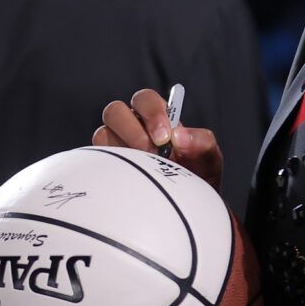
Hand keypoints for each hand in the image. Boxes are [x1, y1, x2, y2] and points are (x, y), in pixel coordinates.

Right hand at [95, 88, 223, 193]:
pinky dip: (112, 166)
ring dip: (123, 150)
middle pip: (114, 111)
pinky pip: (97, 159)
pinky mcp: (104, 165)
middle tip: (152, 153)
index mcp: (155, 117)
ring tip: (144, 170)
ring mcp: (114, 146)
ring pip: (103, 134)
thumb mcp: (207, 158)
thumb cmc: (194, 177)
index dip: (152, 113)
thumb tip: (179, 136)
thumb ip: (201, 142)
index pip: (144, 99)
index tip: (165, 137)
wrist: (183, 207)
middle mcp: (130, 127)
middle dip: (133, 130)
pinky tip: (131, 180)